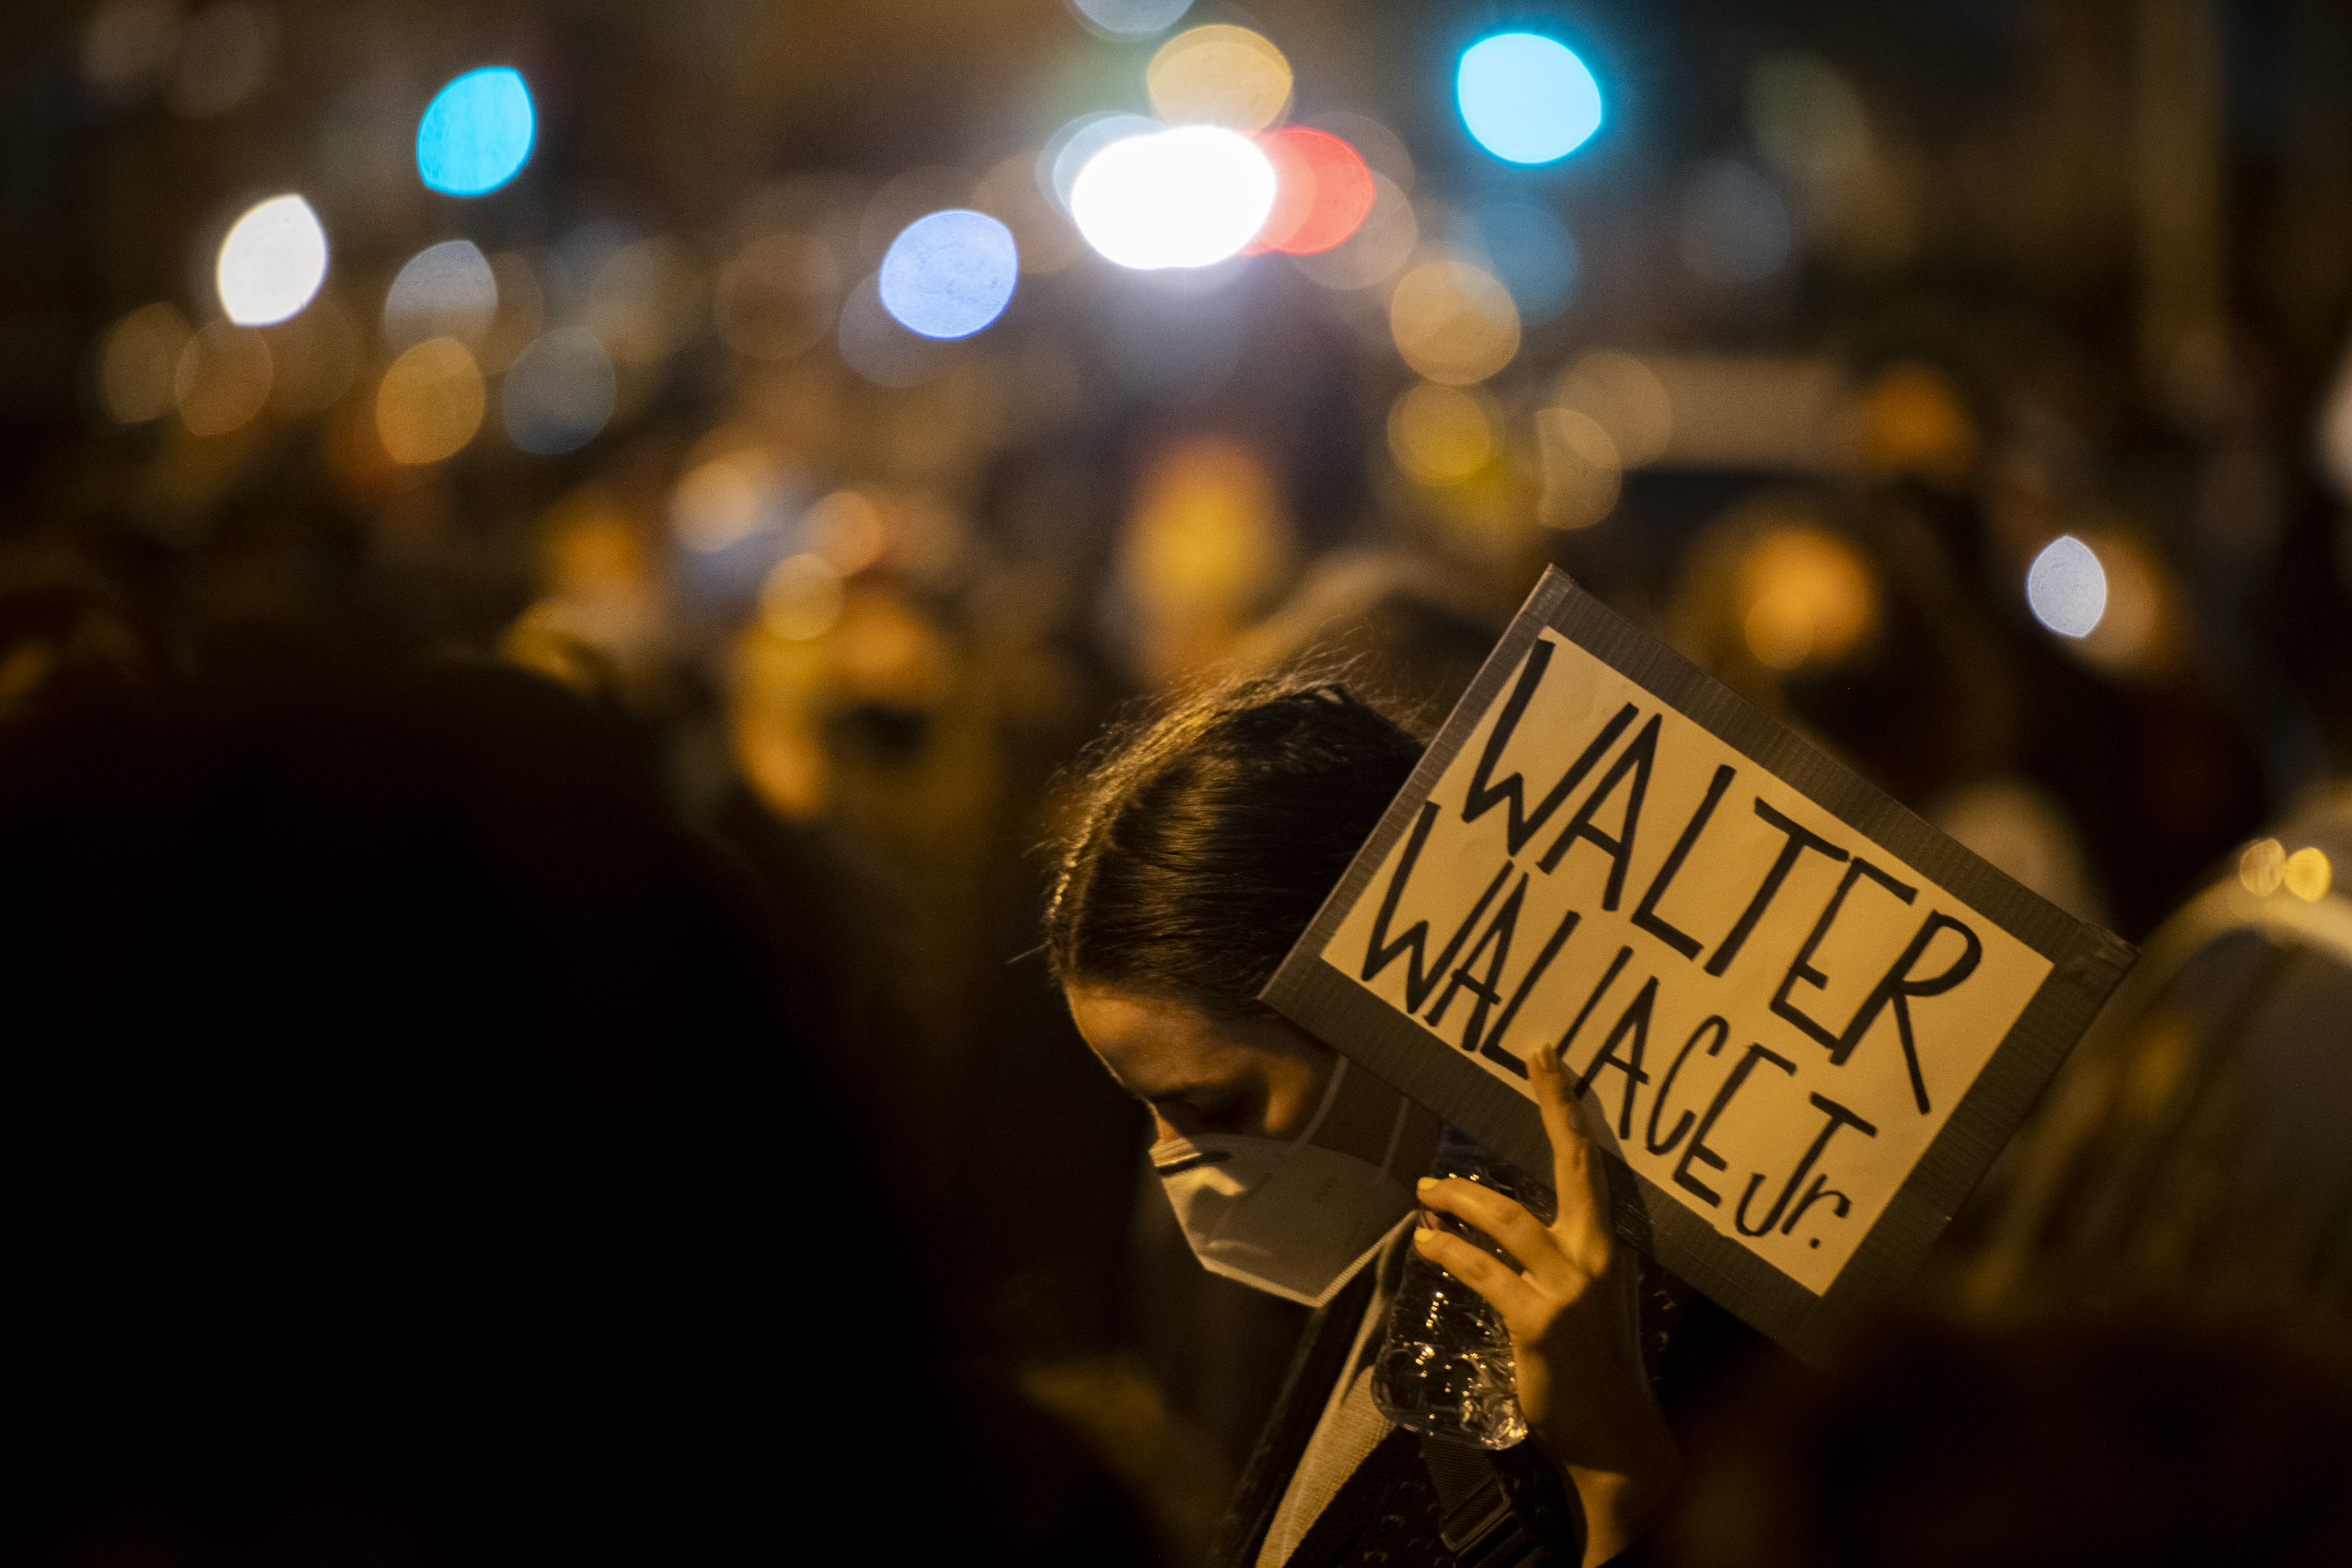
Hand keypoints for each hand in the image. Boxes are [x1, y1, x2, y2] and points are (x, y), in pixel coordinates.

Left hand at [1411, 1041, 1680, 1566]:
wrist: (1617, 1437)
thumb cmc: (1598, 1364)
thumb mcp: (1587, 1298)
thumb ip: (1551, 1255)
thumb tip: (1482, 1216)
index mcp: (1609, 1247)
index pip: (1590, 1163)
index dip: (1566, 1107)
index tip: (1548, 1058)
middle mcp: (1595, 1258)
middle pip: (1568, 1168)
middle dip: (1546, 1108)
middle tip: (1521, 1065)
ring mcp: (1568, 1291)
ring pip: (1507, 1220)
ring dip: (1459, 1199)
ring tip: (1425, 1192)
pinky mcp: (1537, 1324)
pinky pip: (1483, 1273)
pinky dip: (1448, 1252)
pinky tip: (1427, 1243)